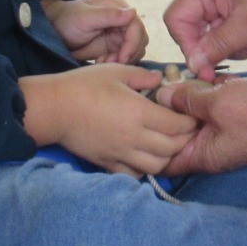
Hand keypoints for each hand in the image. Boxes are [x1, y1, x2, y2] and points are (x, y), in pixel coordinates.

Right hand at [20, 64, 197, 176]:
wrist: (54, 108)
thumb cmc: (84, 85)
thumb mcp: (116, 71)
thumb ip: (143, 76)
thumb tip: (161, 79)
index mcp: (139, 113)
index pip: (178, 125)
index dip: (190, 121)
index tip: (191, 115)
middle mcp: (134, 137)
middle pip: (172, 148)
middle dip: (184, 139)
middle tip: (185, 130)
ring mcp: (121, 153)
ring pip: (157, 166)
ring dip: (168, 157)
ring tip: (167, 144)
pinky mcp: (108, 163)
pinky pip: (135, 174)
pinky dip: (145, 168)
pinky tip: (144, 156)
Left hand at [44, 0, 148, 63]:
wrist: (55, 30)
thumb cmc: (67, 20)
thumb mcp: (85, 17)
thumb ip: (109, 15)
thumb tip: (133, 11)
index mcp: (118, 8)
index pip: (136, 26)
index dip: (133, 43)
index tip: (122, 58)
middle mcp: (122, 20)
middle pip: (140, 40)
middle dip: (128, 54)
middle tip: (110, 62)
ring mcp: (119, 34)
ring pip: (135, 50)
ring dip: (122, 60)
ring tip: (103, 61)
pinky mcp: (115, 46)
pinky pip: (125, 58)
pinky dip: (116, 63)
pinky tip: (100, 62)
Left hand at [156, 76, 246, 174]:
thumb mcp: (216, 103)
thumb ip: (185, 99)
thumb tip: (161, 95)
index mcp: (202, 155)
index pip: (163, 162)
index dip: (147, 145)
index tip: (134, 122)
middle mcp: (209, 149)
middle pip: (174, 137)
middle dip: (162, 117)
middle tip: (149, 93)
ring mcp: (221, 134)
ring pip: (191, 120)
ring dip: (182, 102)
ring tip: (168, 80)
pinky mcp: (231, 119)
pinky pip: (208, 110)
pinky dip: (199, 95)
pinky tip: (190, 77)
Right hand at [164, 0, 246, 79]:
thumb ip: (219, 45)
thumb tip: (193, 64)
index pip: (175, 19)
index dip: (186, 45)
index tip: (204, 65)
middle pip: (185, 28)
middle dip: (208, 47)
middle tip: (233, 53)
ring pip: (200, 35)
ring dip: (221, 46)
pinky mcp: (217, 8)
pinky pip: (212, 33)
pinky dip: (228, 41)